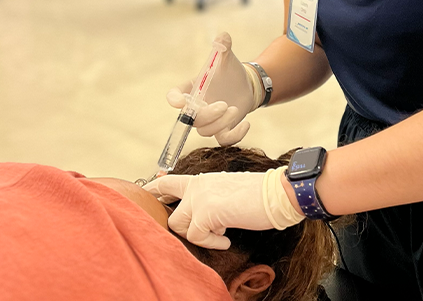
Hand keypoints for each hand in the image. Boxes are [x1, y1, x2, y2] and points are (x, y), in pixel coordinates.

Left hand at [144, 167, 302, 249]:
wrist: (275, 193)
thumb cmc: (259, 195)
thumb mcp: (228, 191)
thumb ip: (211, 198)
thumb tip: (203, 216)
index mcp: (203, 180)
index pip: (171, 182)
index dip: (156, 188)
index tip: (147, 192)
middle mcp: (197, 186)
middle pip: (168, 206)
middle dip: (175, 221)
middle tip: (187, 227)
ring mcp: (199, 198)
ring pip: (178, 225)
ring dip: (199, 236)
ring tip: (220, 234)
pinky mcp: (205, 213)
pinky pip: (197, 237)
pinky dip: (213, 243)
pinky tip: (227, 240)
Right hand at [167, 33, 261, 145]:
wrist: (244, 85)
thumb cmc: (229, 71)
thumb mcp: (226, 58)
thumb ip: (223, 47)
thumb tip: (224, 37)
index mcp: (192, 89)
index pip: (174, 96)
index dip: (175, 100)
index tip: (180, 102)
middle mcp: (196, 107)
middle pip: (192, 120)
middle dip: (208, 115)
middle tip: (225, 105)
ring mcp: (208, 121)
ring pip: (206, 131)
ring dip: (221, 123)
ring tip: (234, 109)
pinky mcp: (222, 130)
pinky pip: (223, 141)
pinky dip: (234, 136)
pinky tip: (246, 124)